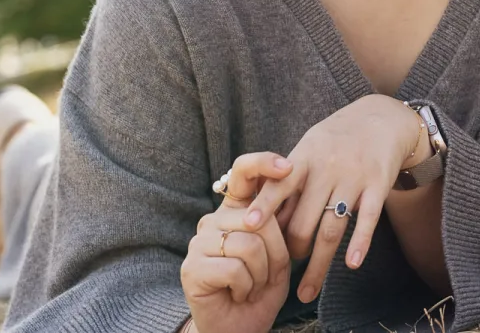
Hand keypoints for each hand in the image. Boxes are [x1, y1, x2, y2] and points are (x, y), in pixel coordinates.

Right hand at [181, 152, 294, 332]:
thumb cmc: (263, 288)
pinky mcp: (192, 268)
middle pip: (259, 218)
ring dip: (262, 274)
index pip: (244, 172)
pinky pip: (235, 269)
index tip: (288, 167)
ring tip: (252, 286)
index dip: (264, 163)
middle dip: (277, 253)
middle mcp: (214, 220)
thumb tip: (282, 192)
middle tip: (268, 275)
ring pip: (249, 245)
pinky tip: (237, 294)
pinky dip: (246, 287)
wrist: (242, 327)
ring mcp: (199, 242)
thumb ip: (278, 223)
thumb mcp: (280, 252)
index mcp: (236, 210)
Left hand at [239, 95, 425, 303]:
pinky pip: (368, 219)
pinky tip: (352, 264)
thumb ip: (288, 179)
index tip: (249, 226)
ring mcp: (355, 177)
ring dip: (319, 264)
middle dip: (293, 249)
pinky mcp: (378, 184)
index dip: (265, 205)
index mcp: (306, 157)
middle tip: (285, 267)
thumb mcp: (309, 147)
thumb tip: (262, 217)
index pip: (280, 183)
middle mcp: (328, 168)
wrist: (382, 118)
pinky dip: (360, 242)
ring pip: (333, 228)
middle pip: (305, 219)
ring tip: (308, 289)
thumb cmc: (336, 138)